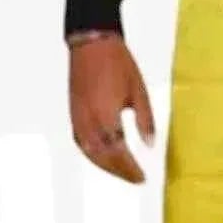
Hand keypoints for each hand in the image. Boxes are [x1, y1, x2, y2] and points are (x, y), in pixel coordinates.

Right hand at [68, 34, 156, 183]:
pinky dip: (93, 155)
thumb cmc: (119, 63)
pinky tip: (103, 157)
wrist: (91, 42)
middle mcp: (88, 122)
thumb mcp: (139, 90)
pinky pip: (81, 143)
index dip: (130, 168)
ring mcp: (77, 119)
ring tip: (123, 173)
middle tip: (136, 179)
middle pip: (103, 157)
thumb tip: (150, 146)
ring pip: (90, 153)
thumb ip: (145, 120)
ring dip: (106, 166)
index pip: (119, 152)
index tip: (144, 178)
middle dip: (120, 171)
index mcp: (107, 116)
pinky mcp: (73, 114)